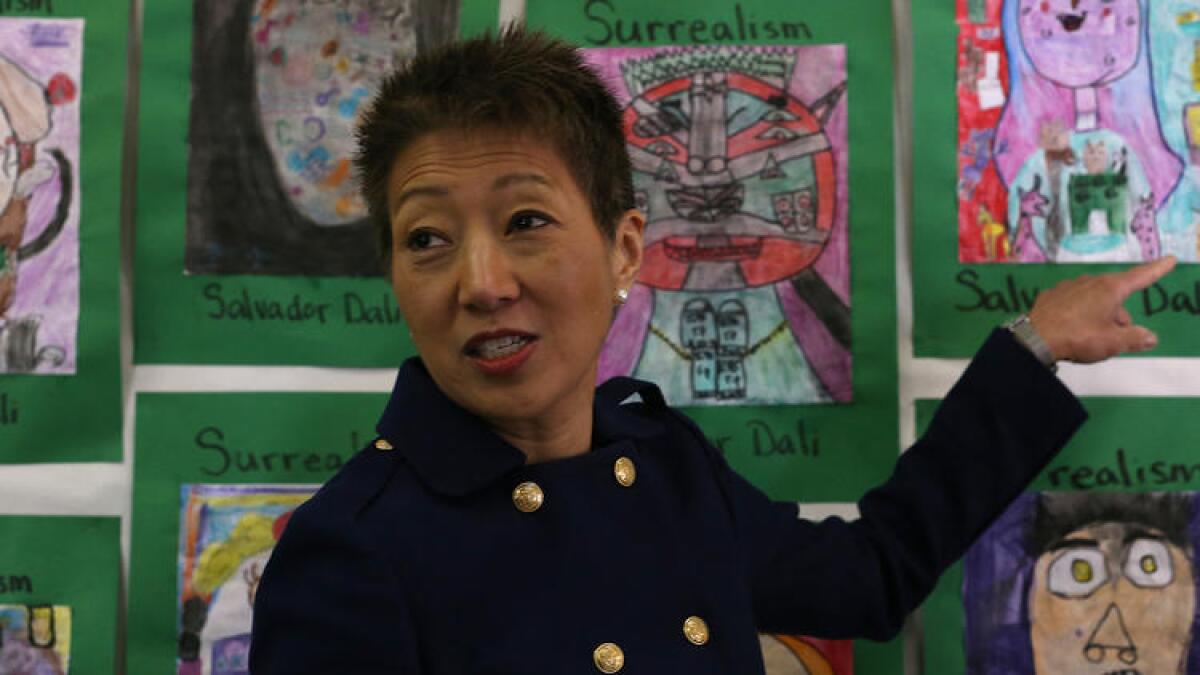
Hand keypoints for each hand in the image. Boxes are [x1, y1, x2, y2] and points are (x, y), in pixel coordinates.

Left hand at [1028, 256, 1176, 363]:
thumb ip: (1135, 338)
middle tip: (1112, 337)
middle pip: (1116, 296)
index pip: (1140, 277)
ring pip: (1094, 300)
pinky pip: (1073, 303)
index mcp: (1110, 289)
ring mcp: (1069, 286)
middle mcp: (1090, 282)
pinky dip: (1077, 314)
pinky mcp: (1052, 295)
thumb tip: (1148, 337)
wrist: (1035, 339)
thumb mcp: (1113, 342)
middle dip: (1118, 315)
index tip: (1168, 260)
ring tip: (1088, 336)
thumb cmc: (1076, 337)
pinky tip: (1071, 328)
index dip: (1157, 269)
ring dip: (1098, 315)